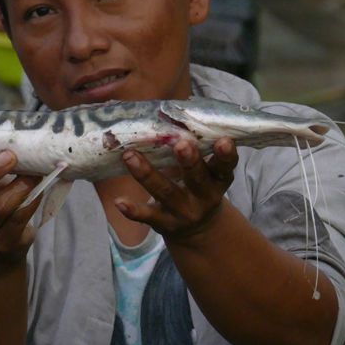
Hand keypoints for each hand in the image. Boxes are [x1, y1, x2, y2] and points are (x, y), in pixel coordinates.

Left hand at [116, 137, 237, 243]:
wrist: (199, 230)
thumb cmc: (199, 187)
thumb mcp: (206, 172)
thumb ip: (195, 149)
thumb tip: (169, 114)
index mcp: (217, 180)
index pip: (224, 166)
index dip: (225, 155)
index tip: (224, 140)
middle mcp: (203, 197)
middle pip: (197, 178)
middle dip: (190, 161)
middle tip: (181, 145)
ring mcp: (183, 211)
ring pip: (166, 192)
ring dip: (147, 174)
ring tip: (130, 156)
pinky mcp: (164, 223)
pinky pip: (147, 216)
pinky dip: (133, 210)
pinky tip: (119, 202)